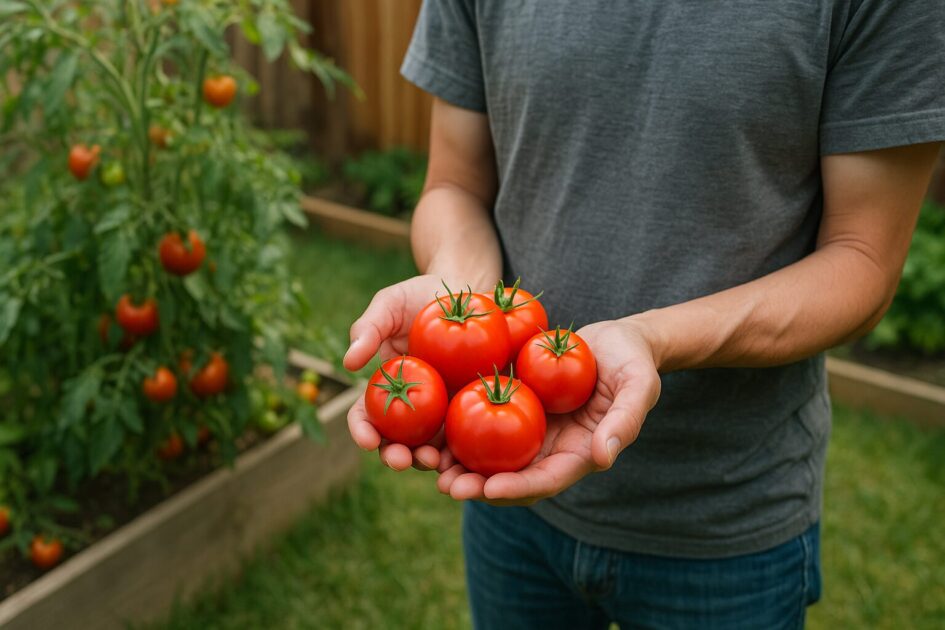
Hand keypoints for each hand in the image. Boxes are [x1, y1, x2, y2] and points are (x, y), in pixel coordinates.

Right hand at [344, 274, 483, 471]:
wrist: (469, 293)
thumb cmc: (422, 296)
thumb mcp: (390, 304)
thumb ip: (368, 328)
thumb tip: (348, 363)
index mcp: (385, 385)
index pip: (365, 416)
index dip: (362, 431)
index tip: (367, 440)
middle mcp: (410, 406)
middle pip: (395, 441)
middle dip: (394, 457)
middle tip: (401, 460)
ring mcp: (441, 411)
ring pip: (429, 448)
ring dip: (427, 462)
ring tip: (435, 463)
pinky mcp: (471, 409)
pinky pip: (465, 438)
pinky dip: (462, 453)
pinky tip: (467, 458)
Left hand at [436, 318, 661, 504]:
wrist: (616, 338)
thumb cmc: (632, 360)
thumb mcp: (638, 385)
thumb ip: (626, 419)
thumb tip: (604, 456)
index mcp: (578, 453)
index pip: (546, 480)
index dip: (518, 489)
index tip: (489, 490)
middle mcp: (550, 449)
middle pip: (510, 477)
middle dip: (478, 487)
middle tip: (447, 487)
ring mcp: (530, 430)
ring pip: (490, 456)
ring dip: (460, 465)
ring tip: (428, 465)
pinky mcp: (515, 406)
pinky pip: (484, 421)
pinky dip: (458, 430)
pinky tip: (431, 427)